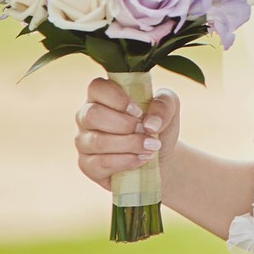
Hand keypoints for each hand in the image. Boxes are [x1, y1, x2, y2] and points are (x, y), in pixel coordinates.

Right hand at [74, 76, 180, 191]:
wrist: (160, 157)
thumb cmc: (157, 125)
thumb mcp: (169, 108)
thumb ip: (163, 104)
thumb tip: (150, 123)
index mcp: (103, 95)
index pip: (97, 87)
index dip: (117, 99)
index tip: (139, 111)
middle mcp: (87, 116)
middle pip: (92, 115)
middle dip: (124, 124)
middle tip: (145, 130)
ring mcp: (84, 141)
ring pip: (97, 141)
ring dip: (129, 144)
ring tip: (151, 146)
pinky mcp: (87, 165)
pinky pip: (100, 164)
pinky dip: (126, 161)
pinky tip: (141, 159)